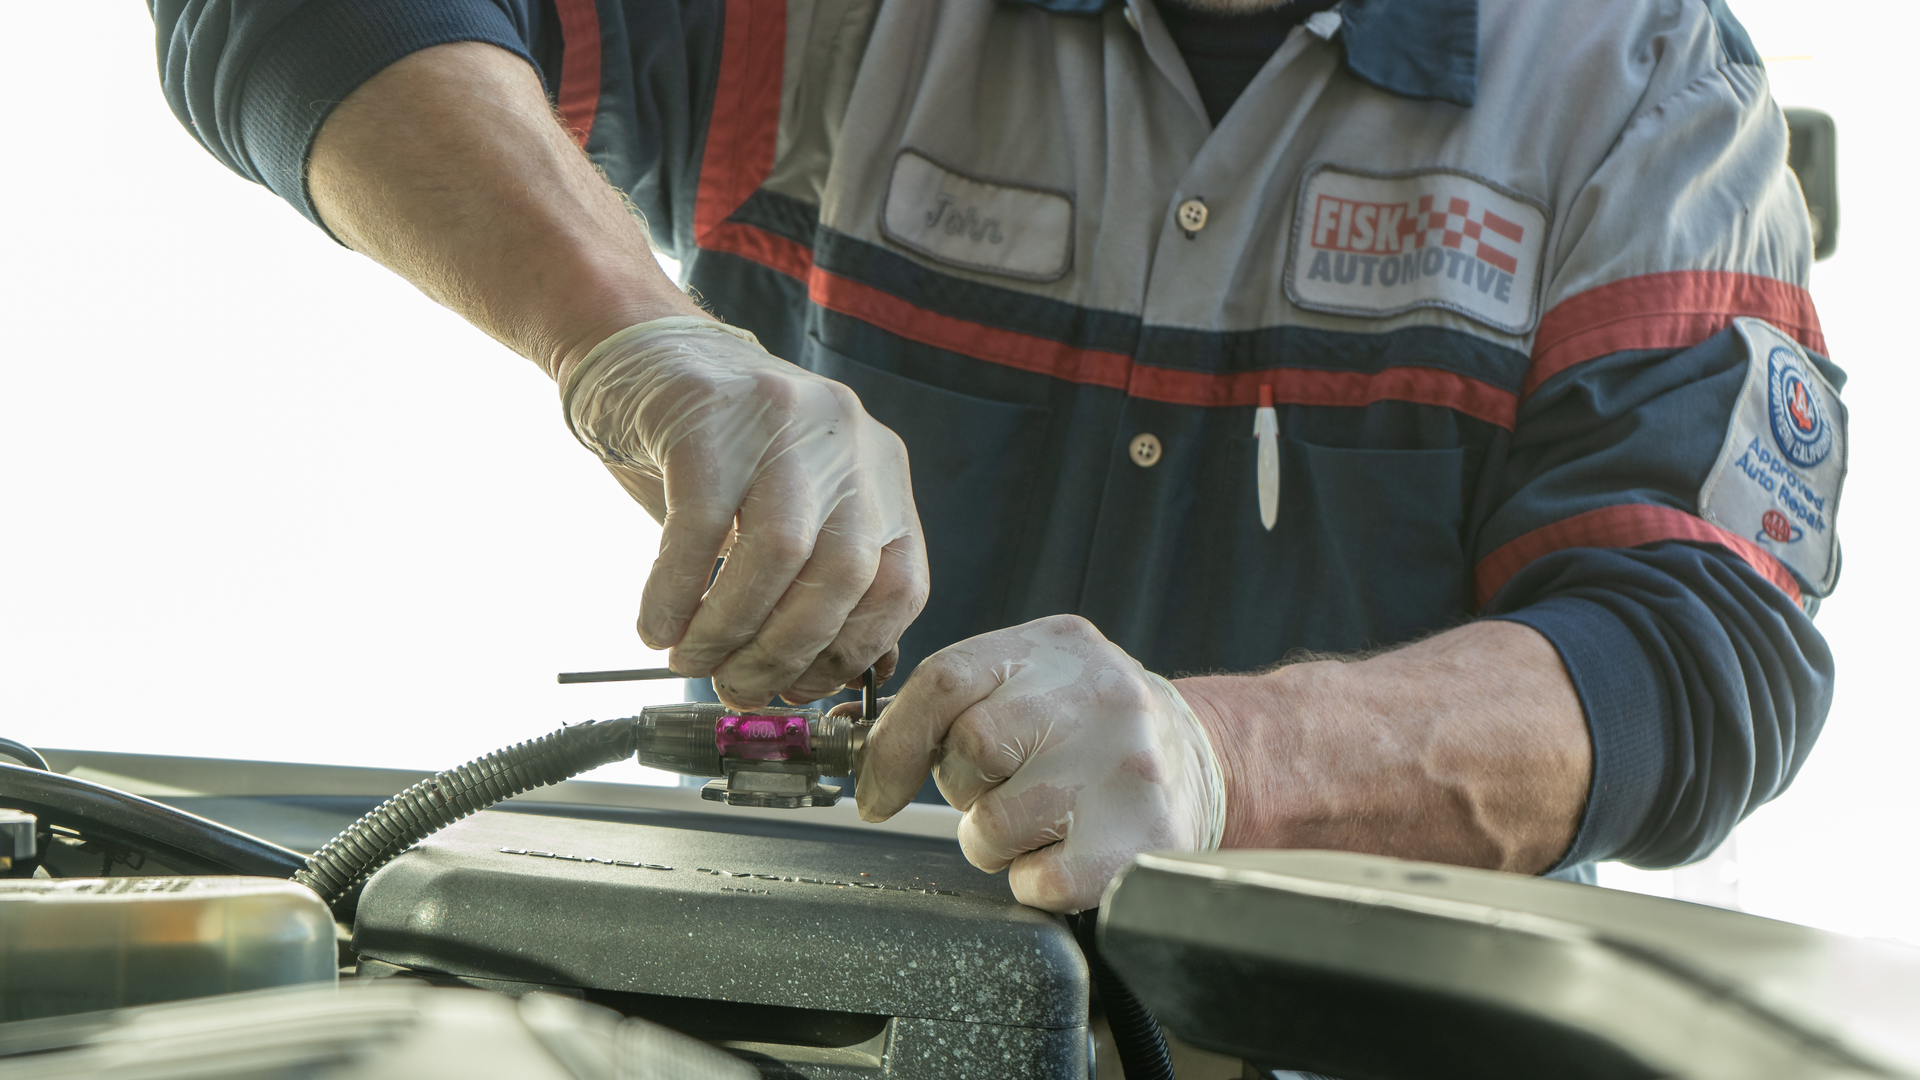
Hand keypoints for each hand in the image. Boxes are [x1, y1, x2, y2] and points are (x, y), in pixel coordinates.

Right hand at [563, 317, 928, 706]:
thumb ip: (812, 582)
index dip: (851, 654)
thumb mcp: (785, 509)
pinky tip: (655, 625)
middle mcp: (847, 441)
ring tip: (689, 660)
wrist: (640, 351)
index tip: (798, 689)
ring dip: (728, 629)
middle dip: (784, 653)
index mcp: (881, 473)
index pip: (900, 585)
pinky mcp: (710, 418)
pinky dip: (675, 593)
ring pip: (777, 553)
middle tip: (735, 688)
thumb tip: (817, 682)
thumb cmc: (716, 453)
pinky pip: (699, 527)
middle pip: (841, 575)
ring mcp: (783, 422)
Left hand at [853, 615, 1225, 911]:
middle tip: (999, 790)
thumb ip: (966, 694)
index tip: (877, 788)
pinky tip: (1066, 850)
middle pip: (969, 749)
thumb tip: (868, 752)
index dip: (893, 743)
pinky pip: (1035, 879)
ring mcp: (1124, 767)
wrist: (1211, 760)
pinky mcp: (1140, 839)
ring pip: (992, 822)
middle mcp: (1098, 695)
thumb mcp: (1042, 676)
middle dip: (962, 787)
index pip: (946, 679)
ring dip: (995, 839)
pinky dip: (1033, 878)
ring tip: (1037, 822)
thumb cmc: (1100, 728)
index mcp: (1058, 646)